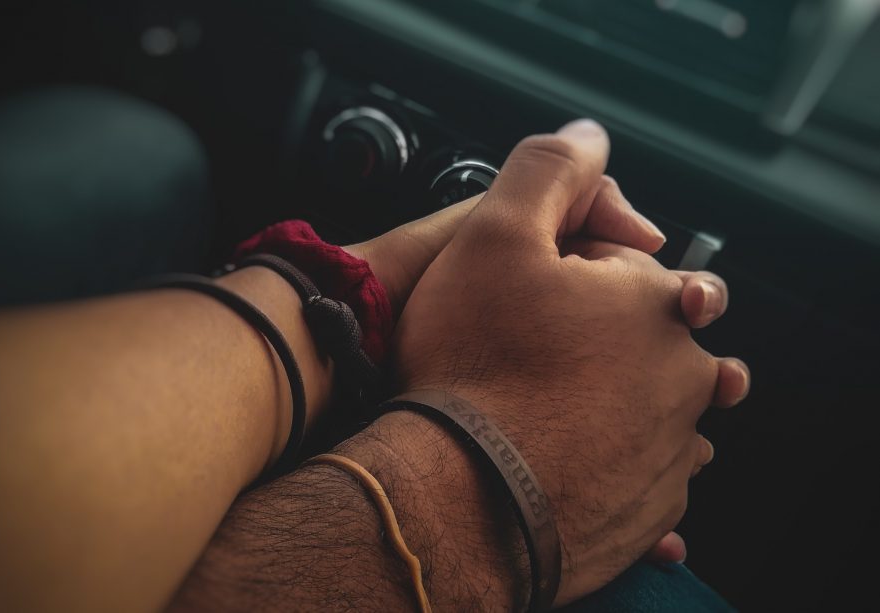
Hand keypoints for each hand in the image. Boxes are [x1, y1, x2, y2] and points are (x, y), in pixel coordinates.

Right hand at [392, 120, 748, 603]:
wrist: (462, 498)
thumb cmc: (472, 364)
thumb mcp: (495, 234)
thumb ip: (547, 171)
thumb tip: (588, 134)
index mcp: (658, 301)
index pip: (626, 266)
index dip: (570, 273)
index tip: (530, 297)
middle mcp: (685, 376)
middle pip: (645, 337)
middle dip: (601, 337)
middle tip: (535, 355)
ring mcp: (674, 450)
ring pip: (650, 405)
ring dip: (614, 400)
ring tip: (550, 407)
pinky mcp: (652, 509)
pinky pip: (641, 470)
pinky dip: (610, 459)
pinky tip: (566, 458)